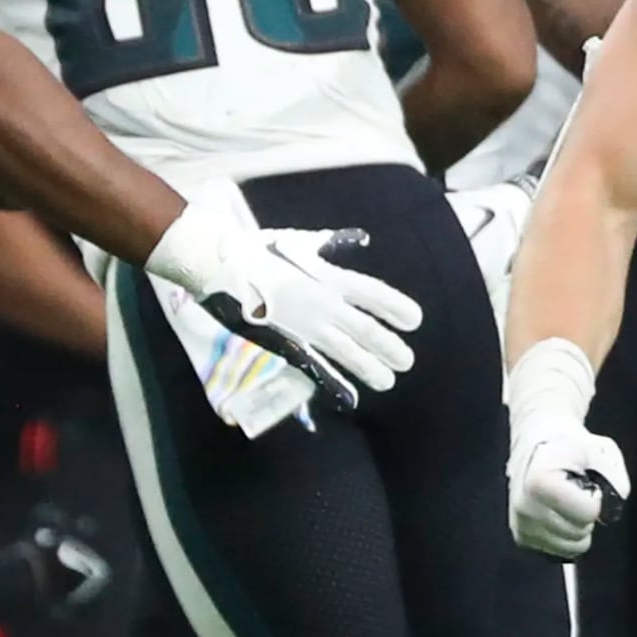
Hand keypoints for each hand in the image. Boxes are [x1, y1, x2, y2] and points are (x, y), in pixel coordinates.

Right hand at [144, 184, 418, 405]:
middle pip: (365, 328)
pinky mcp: (286, 342)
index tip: (415, 320)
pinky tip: (350, 398)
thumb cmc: (261, 249)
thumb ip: (334, 244)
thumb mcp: (303, 242)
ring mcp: (305, 325)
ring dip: (369, 366)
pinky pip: (316, 367)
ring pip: (345, 351)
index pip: (372, 294)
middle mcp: (323, 303)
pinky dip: (334, 384)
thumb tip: (361, 237)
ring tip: (389, 380)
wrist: (222, 264)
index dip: (395, 307)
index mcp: (329, 276)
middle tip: (407, 361)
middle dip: (388, 345)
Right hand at [505, 340, 630, 557]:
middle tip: (580, 489)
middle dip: (586, 515)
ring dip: (576, 528)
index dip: (594, 504)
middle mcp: (522, 502)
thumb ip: (611, 475)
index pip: (582, 514)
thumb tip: (611, 500)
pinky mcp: (518, 532)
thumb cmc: (575, 441)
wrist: (537, 437)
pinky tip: (560, 513)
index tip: (592, 489)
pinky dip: (563, 537)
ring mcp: (517, 519)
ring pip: (567, 547)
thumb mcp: (599, 450)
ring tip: (569, 499)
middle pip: (577, 534)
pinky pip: (552, 551)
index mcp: (540, 479)